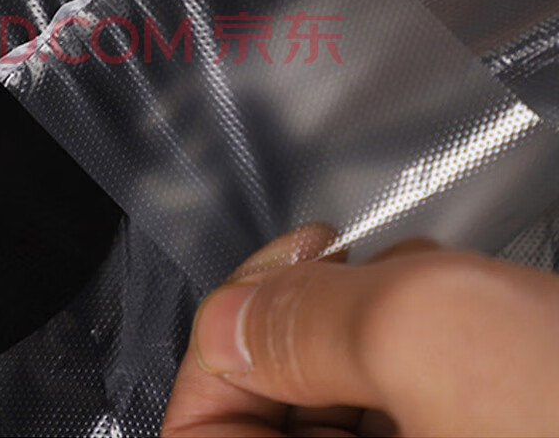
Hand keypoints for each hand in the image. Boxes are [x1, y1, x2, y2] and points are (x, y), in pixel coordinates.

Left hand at [162, 224, 558, 436]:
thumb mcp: (434, 337)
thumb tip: (231, 317)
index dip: (212, 365)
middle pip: (273, 412)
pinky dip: (415, 334)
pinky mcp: (472, 431)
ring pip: (337, 390)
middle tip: (346, 264)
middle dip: (304, 323)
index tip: (256, 296)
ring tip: (435, 288)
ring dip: (370, 319)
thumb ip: (303, 324)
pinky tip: (469, 308)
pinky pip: (398, 391)